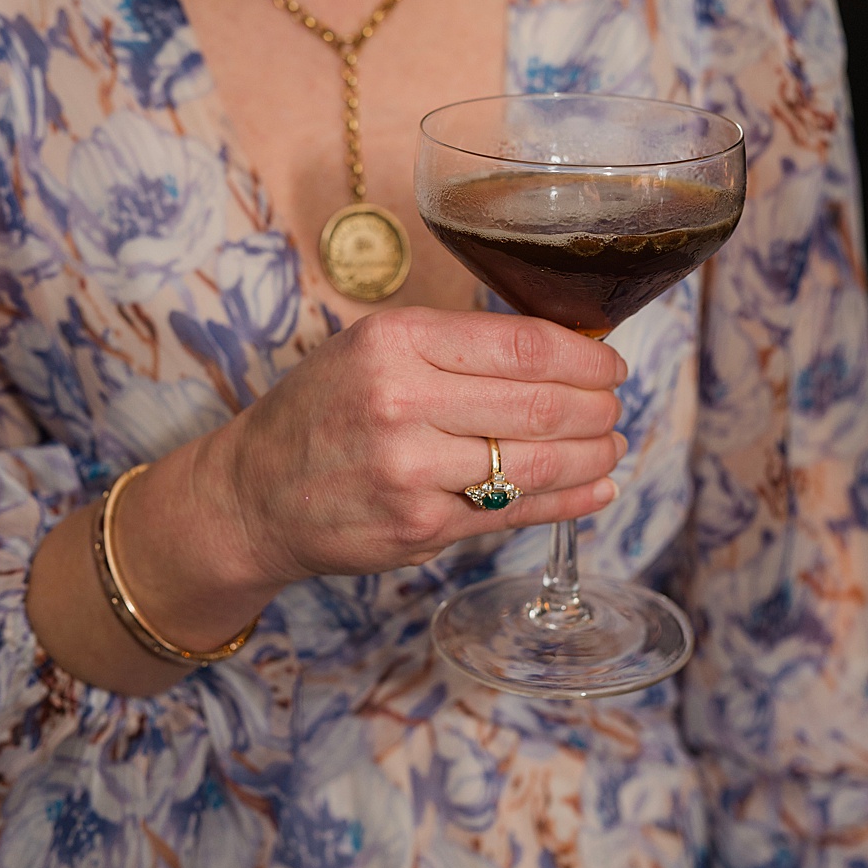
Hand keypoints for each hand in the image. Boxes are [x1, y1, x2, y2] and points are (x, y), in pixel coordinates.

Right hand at [122, 308, 627, 646]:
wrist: (252, 494)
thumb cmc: (325, 411)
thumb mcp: (374, 349)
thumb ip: (460, 347)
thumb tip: (567, 347)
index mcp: (396, 341)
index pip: (525, 344)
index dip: (586, 356)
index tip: (610, 363)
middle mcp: (402, 401)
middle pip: (542, 404)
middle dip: (598, 407)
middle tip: (615, 406)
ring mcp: (412, 470)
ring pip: (539, 461)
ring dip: (594, 455)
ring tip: (612, 445)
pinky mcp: (421, 526)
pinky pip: (517, 511)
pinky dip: (571, 499)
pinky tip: (598, 488)